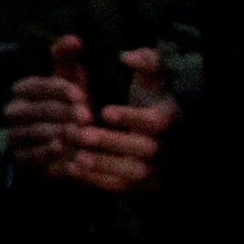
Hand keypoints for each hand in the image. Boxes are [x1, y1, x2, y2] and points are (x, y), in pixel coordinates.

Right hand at [3, 32, 95, 174]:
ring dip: (60, 134)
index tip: (82, 95)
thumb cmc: (66, 106)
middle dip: (63, 113)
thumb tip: (76, 39)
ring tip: (82, 137)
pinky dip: (51, 158)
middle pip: (37, 110)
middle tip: (88, 117)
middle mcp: (14, 111)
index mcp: (23, 89)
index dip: (59, 90)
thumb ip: (69, 58)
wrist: (54, 145)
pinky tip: (71, 158)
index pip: (37, 85)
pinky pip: (33, 157)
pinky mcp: (20, 158)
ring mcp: (15, 135)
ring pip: (35, 133)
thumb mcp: (68, 80)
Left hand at [86, 46, 178, 194]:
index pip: (158, 122)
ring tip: (76, 155)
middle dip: (113, 142)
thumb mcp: (151, 76)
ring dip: (104, 165)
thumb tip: (127, 57)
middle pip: (147, 149)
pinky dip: (98, 180)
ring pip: (135, 172)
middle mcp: (169, 146)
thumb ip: (145, 60)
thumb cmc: (148, 98)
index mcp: (171, 118)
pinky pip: (123, 187)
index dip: (132, 118)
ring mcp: (159, 167)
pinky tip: (72, 167)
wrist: (152, 132)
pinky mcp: (145, 184)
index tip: (105, 111)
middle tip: (82, 134)